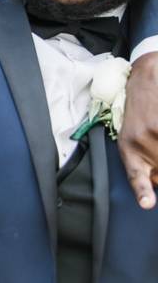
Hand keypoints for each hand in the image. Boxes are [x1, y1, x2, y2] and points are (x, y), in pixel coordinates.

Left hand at [119, 52, 157, 208]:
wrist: (145, 78)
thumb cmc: (139, 112)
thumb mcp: (132, 136)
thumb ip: (144, 163)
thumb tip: (156, 182)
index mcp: (128, 147)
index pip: (136, 174)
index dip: (143, 191)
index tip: (147, 204)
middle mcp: (139, 140)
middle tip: (156, 143)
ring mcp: (155, 130)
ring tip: (156, 132)